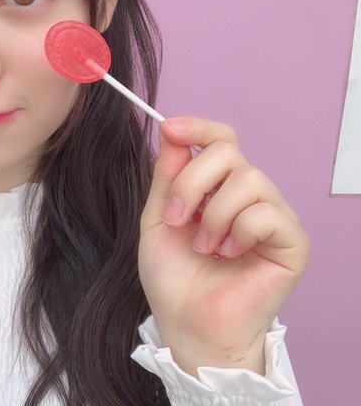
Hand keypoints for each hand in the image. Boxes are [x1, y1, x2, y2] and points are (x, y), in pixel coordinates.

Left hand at [139, 116, 309, 375]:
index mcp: (216, 188)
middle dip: (193, 182)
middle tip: (176, 219)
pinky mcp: (292, 242)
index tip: (171, 129)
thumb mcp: (159, 220)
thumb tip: (173, 134)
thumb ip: (168, 178)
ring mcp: (272, 216)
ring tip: (203, 247)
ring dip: (214, 215)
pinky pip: (268, 214)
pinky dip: (240, 232)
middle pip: (229, 153)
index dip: (198, 128)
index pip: (220, 141)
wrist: (187, 323)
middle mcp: (248, 196)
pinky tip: (228, 255)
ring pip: (250, 180)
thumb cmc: (174, 277)